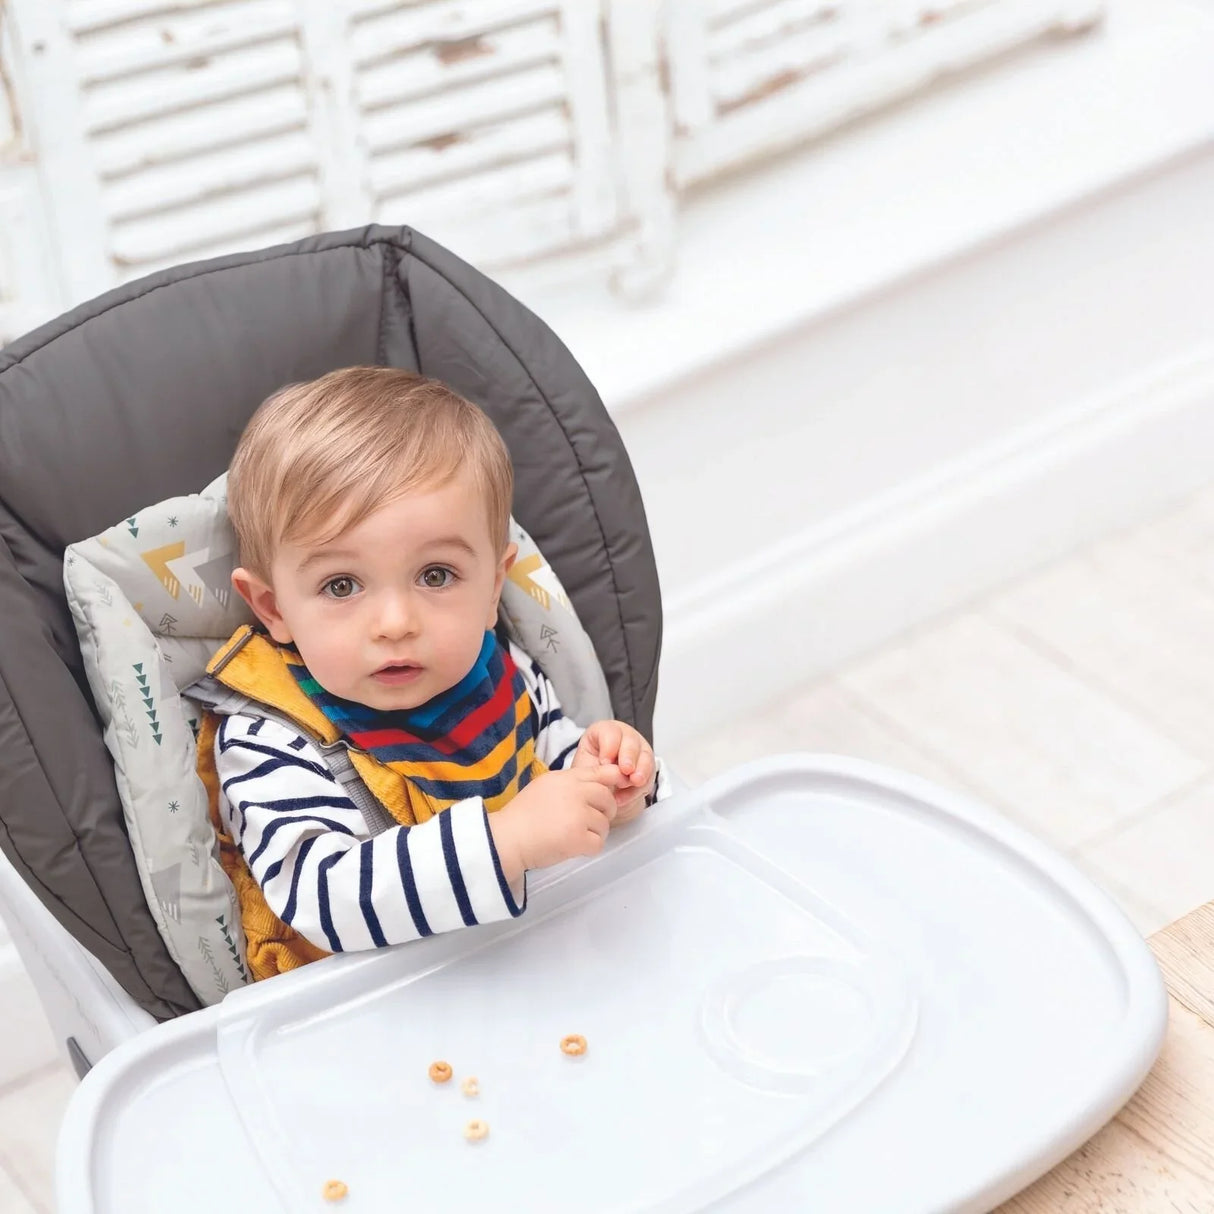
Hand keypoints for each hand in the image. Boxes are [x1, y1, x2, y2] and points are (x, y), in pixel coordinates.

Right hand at [489, 765, 620, 883]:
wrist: (507, 838)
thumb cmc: (523, 815)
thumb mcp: (545, 786)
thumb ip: (570, 784)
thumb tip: (597, 785)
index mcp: (566, 779)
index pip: (601, 773)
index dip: (613, 780)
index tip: (613, 790)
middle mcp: (575, 792)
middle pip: (608, 799)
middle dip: (605, 812)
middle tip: (590, 822)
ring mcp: (577, 815)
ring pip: (604, 824)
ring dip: (595, 833)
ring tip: (575, 836)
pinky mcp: (578, 837)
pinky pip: (598, 844)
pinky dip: (589, 849)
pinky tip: (574, 847)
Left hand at [572, 720, 655, 824]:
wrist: (597, 799)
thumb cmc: (588, 779)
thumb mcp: (584, 770)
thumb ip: (595, 767)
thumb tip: (608, 768)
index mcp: (603, 733)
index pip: (610, 731)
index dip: (609, 746)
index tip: (604, 762)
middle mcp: (623, 739)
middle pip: (631, 740)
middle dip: (629, 756)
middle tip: (625, 770)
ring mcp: (637, 753)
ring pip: (645, 756)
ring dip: (641, 770)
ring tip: (634, 782)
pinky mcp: (646, 770)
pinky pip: (649, 777)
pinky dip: (639, 788)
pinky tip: (626, 796)